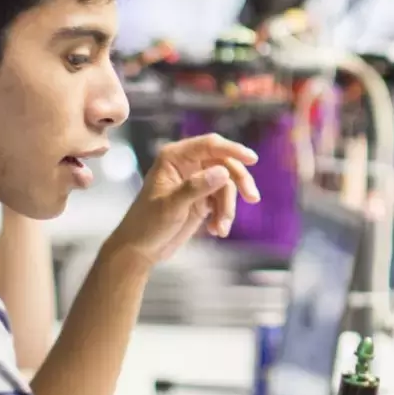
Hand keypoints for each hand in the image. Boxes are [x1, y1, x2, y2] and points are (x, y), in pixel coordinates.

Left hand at [106, 134, 259, 263]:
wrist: (140, 250)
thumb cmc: (148, 224)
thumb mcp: (171, 205)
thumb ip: (196, 187)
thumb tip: (223, 171)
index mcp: (175, 157)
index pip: (210, 145)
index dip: (233, 149)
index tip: (253, 159)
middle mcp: (188, 165)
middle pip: (224, 163)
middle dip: (238, 182)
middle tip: (252, 198)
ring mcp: (196, 181)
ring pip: (226, 185)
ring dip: (227, 207)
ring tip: (220, 228)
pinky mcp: (202, 198)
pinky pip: (223, 200)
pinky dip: (223, 215)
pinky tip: (216, 230)